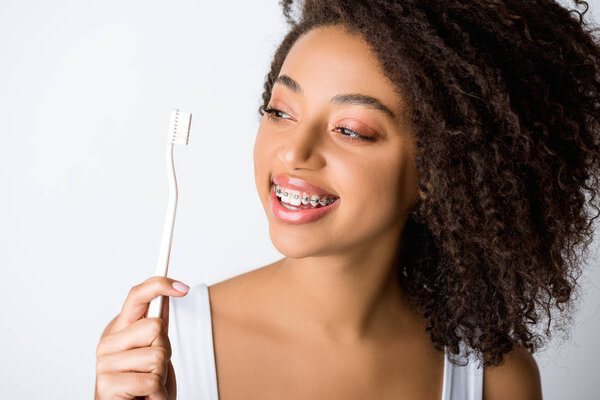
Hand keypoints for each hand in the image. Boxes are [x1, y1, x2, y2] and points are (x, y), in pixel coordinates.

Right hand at [95, 276, 189, 398]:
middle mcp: (107, 344)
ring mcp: (104, 364)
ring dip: (162, 376)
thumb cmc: (144, 387)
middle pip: (156, 327)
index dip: (159, 286)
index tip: (183, 288)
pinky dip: (158, 394)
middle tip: (154, 370)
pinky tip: (147, 398)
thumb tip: (168, 292)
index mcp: (118, 330)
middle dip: (165, 351)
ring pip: (158, 355)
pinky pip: (152, 381)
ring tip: (149, 387)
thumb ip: (156, 324)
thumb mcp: (154, 350)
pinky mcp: (107, 386)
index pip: (136, 296)